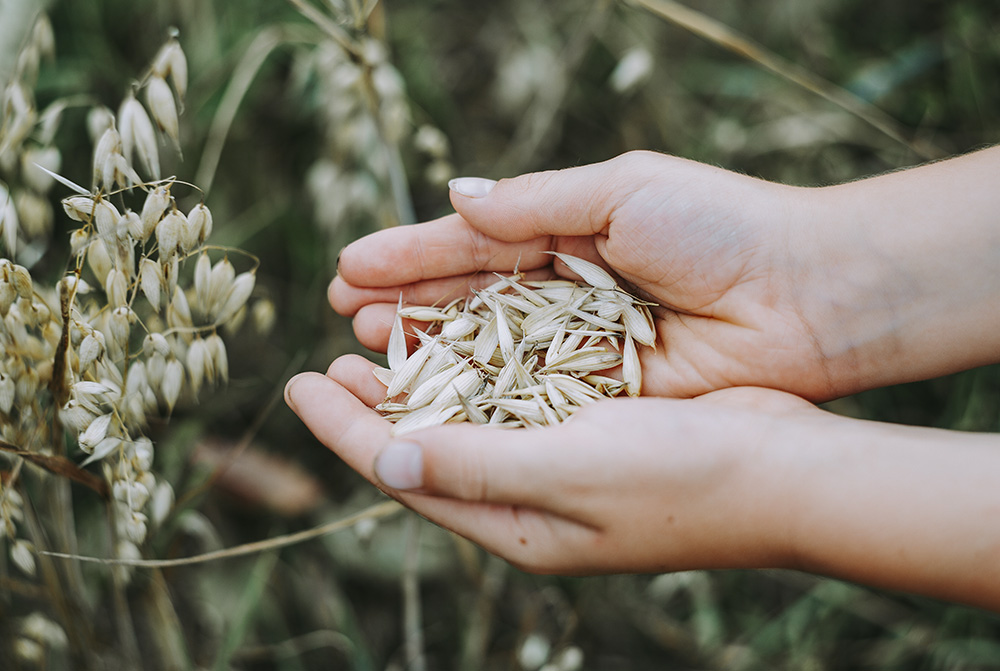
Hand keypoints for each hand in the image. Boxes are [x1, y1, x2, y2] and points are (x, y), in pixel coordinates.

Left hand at [285, 355, 813, 573]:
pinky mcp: (593, 428)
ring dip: (421, 381)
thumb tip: (382, 458)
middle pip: (427, 447)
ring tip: (376, 343)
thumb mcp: (569, 472)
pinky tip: (461, 338)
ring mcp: (562, 464)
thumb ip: (475, 466)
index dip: (344, 430)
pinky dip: (478, 368)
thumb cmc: (683, 478)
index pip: (405, 473)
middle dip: (372, 406)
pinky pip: (514, 398)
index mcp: (516, 524)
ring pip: (468, 419)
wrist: (786, 471)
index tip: (295, 384)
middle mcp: (530, 498)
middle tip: (326, 362)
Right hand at [330, 148, 999, 399]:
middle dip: (406, 304)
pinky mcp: (602, 395)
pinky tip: (429, 394)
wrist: (808, 296)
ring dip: (428, 350)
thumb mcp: (622, 191)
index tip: (349, 266)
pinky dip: (479, 394)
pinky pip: (527, 396)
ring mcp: (580, 347)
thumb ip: (534, 202)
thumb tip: (456, 196)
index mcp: (568, 233)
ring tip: (366, 349)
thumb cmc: (720, 227)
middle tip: (342, 313)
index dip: (411, 255)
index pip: (472, 244)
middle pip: (468, 301)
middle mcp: (565, 293)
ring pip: (487, 352)